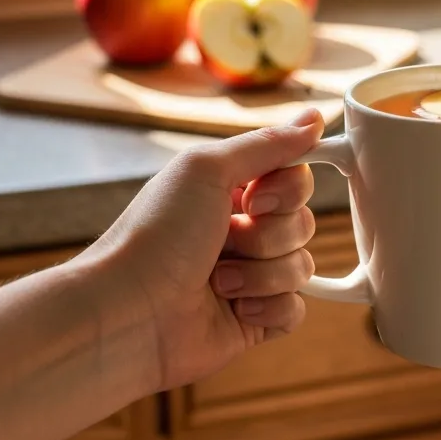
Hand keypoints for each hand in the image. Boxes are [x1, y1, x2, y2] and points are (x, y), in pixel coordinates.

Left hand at [89, 108, 323, 391]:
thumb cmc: (155, 236)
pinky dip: (269, 309)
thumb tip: (314, 118)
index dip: (287, 190)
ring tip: (218, 282)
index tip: (254, 200)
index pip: (295, 178)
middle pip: (303, 223)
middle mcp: (242, 232)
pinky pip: (296, 309)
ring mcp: (251, 278)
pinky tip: (235, 310)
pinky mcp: (255, 321)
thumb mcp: (206, 170)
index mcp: (231, 193)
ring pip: (303, 267)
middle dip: (269, 236)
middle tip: (225, 242)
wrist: (126, 314)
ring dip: (263, 274)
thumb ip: (266, 144)